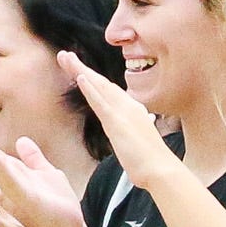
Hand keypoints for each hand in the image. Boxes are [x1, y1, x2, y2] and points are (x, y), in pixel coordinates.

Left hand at [59, 52, 167, 174]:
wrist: (160, 170)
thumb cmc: (150, 160)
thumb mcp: (140, 140)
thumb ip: (137, 130)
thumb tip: (144, 122)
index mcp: (131, 110)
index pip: (108, 91)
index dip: (92, 79)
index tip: (79, 70)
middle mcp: (127, 106)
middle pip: (100, 83)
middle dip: (82, 68)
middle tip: (65, 56)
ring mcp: (122, 112)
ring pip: (98, 87)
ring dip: (81, 71)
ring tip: (66, 58)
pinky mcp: (117, 122)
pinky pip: (100, 102)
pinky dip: (90, 89)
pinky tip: (80, 77)